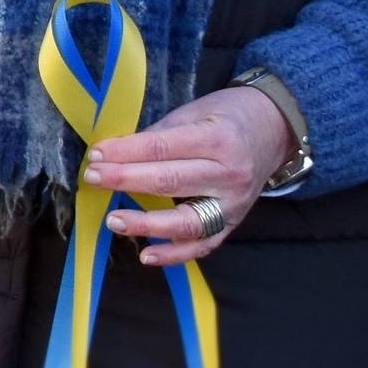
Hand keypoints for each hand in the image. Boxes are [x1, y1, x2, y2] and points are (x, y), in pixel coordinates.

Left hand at [85, 85, 295, 265]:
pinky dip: (173, 254)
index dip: (124, 152)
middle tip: (92, 178)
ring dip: (145, 223)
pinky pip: (202, 246)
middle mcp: (228, 174)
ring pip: (186, 221)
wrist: (275, 131)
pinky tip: (145, 254)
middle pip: (169, 181)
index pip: (161, 148)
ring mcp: (233, 204)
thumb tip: (114, 154)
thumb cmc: (226, 118)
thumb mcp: (194, 113)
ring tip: (113, 220)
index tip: (95, 155)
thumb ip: (157, 136)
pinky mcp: (232, 225)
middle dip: (125, 180)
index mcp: (217, 139)